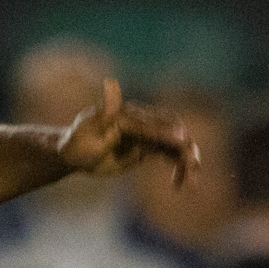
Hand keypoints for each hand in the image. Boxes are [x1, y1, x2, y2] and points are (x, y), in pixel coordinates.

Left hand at [58, 78, 196, 183]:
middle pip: (171, 131)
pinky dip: (178, 167)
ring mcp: (146, 134)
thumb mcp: (87, 128)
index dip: (167, 133)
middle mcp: (141, 122)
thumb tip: (111, 84)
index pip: (151, 124)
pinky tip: (179, 183)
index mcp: (128, 116)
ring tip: (190, 183)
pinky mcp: (148, 147)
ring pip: (174, 145)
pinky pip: (169, 155)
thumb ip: (104, 111)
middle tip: (193, 168)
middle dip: (185, 149)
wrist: (75, 155)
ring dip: (186, 161)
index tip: (183, 141)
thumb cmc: (77, 143)